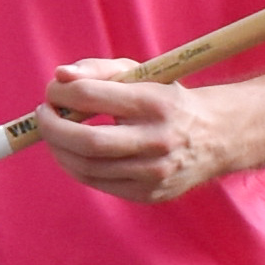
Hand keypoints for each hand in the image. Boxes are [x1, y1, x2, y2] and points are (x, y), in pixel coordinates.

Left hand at [35, 59, 233, 204]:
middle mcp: (158, 140)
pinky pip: (99, 183)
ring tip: (55, 133)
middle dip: (52, 128)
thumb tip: (60, 77)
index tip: (52, 92)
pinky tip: (74, 152)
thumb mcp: (142, 74)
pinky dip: (77, 166)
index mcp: (155, 103)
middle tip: (44, 115)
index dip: (61, 94)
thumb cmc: (169, 100)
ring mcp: (155, 173)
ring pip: (87, 168)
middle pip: (86, 141)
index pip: (92, 97)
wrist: (220, 136)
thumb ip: (98, 70)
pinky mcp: (151, 194)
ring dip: (59, 149)